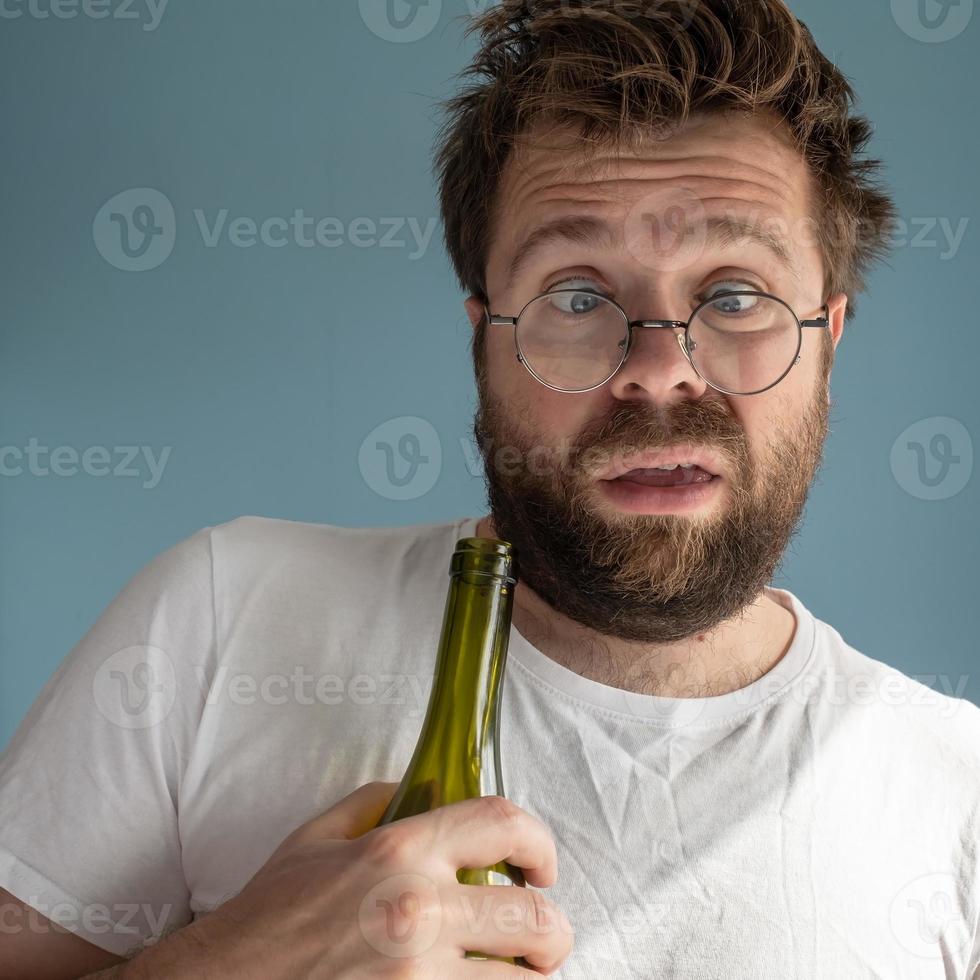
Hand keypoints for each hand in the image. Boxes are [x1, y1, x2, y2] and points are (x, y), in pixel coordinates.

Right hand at [187, 781, 572, 977]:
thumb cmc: (270, 914)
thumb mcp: (317, 835)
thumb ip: (380, 802)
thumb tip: (429, 791)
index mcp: (399, 852)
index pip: (502, 823)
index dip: (539, 842)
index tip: (539, 864)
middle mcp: (418, 911)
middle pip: (533, 917)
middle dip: (553, 928)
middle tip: (544, 934)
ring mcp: (418, 976)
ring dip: (529, 976)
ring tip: (517, 969)